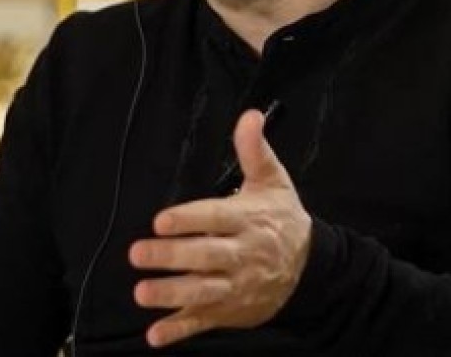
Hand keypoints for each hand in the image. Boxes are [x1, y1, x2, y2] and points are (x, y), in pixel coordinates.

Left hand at [128, 108, 311, 347]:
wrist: (313, 268)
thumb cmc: (283, 218)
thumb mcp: (272, 181)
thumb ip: (254, 150)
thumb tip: (249, 115)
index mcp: (249, 220)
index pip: (216, 218)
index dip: (189, 219)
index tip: (161, 220)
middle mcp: (242, 255)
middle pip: (206, 257)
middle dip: (172, 258)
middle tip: (137, 253)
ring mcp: (236, 287)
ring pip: (203, 293)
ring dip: (171, 296)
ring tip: (141, 293)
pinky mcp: (231, 311)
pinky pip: (204, 322)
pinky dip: (179, 331)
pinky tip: (154, 336)